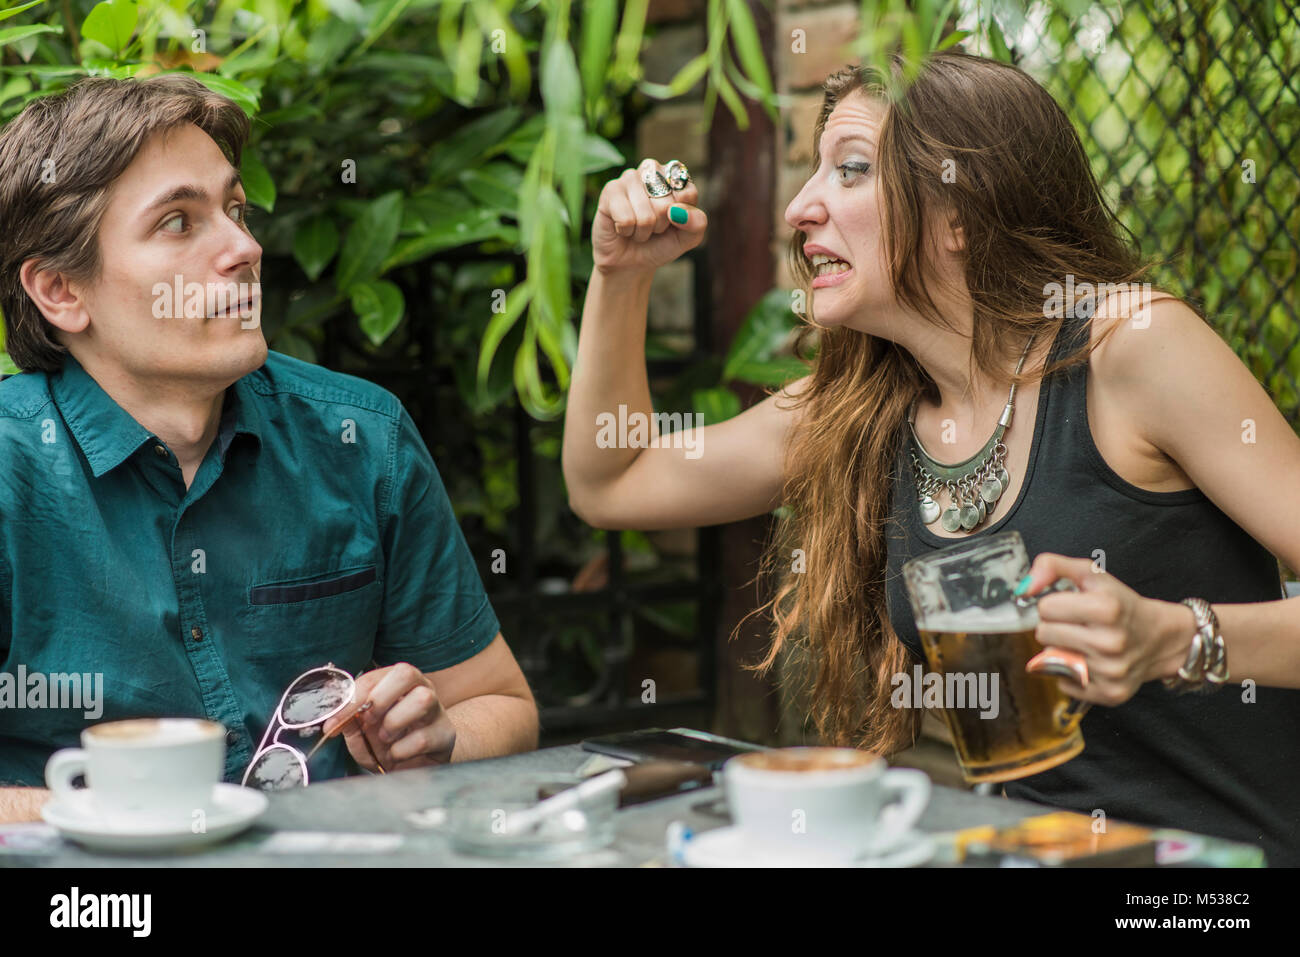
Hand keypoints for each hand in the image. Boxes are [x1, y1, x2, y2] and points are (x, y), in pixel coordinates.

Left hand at [323, 663, 455, 771]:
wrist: (414, 768)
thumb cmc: (388, 743)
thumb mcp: (361, 732)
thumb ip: (348, 721)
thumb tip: (333, 720)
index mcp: (397, 683)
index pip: (375, 676)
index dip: (353, 697)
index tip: (335, 721)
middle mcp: (421, 689)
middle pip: (407, 673)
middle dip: (381, 698)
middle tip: (369, 720)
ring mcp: (437, 710)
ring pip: (423, 699)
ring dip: (394, 722)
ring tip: (385, 738)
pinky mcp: (446, 735)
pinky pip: (423, 738)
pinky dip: (400, 751)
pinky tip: (398, 755)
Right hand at [592, 157, 706, 275]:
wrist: (631, 262)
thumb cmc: (660, 243)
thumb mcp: (688, 237)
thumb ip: (697, 223)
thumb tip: (679, 211)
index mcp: (674, 176)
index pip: (687, 194)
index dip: (681, 217)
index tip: (673, 221)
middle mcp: (652, 170)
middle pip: (666, 205)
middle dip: (660, 225)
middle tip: (652, 227)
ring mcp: (629, 177)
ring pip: (646, 214)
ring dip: (643, 230)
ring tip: (637, 227)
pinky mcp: (610, 190)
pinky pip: (626, 219)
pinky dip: (627, 231)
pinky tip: (622, 227)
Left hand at [1020, 553, 1182, 706]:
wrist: (1160, 638)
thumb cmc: (1121, 605)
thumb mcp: (1092, 574)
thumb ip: (1053, 567)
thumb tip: (1024, 587)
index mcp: (1107, 609)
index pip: (1045, 608)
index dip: (1054, 604)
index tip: (1071, 605)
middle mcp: (1110, 642)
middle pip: (1043, 634)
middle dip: (1056, 626)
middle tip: (1078, 624)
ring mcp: (1110, 672)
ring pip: (1050, 659)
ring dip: (1061, 649)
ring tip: (1084, 642)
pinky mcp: (1108, 694)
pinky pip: (1063, 683)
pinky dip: (1071, 673)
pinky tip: (1091, 661)